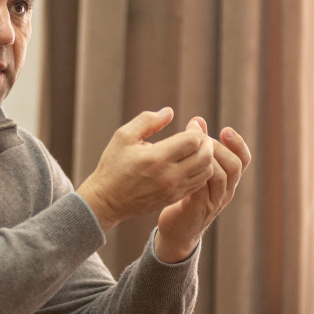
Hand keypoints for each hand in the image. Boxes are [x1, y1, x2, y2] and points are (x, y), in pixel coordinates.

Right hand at [77, 108, 214, 232]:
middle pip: (205, 156)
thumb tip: (169, 112)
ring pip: (206, 171)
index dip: (196, 129)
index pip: (192, 141)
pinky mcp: (174, 198)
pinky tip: (191, 162)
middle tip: (199, 135)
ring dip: (206, 157)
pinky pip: (199, 184)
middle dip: (206, 142)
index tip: (192, 124)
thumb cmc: (113, 165)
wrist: (107, 200)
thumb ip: (147, 120)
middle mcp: (168, 175)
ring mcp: (173, 189)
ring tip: (197, 148)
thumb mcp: (123, 136)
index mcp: (156, 158)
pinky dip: (201, 171)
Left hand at [154, 118, 251, 262]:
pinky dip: (194, 176)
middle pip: (235, 166)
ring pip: (221, 177)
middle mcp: (225, 191)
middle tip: (202, 139)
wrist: (178, 231)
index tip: (225, 129)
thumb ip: (198, 148)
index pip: (243, 160)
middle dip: (219, 148)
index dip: (238, 144)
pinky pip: (201, 190)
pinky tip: (182, 166)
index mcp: (228, 181)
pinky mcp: (197, 210)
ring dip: (208, 160)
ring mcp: (213, 202)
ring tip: (193, 150)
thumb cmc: (185, 196)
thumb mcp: (195, 171)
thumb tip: (198, 120)